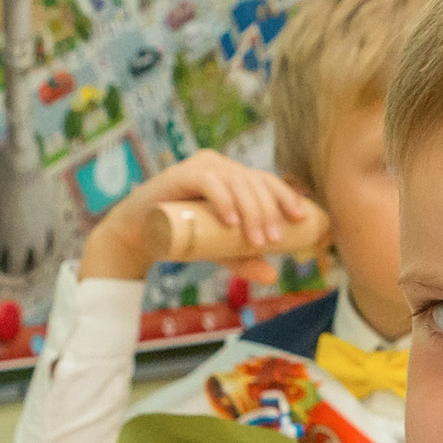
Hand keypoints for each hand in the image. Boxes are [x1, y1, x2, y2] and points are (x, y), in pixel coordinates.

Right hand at [81, 150, 314, 284]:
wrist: (141, 235)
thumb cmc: (184, 237)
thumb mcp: (220, 251)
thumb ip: (245, 260)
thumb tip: (273, 276)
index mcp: (233, 176)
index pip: (266, 180)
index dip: (285, 195)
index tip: (301, 218)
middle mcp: (219, 166)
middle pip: (254, 182)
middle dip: (268, 211)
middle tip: (272, 241)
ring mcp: (199, 167)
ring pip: (235, 182)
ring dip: (250, 211)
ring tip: (256, 240)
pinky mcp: (179, 175)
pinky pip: (207, 181)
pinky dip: (222, 200)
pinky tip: (231, 221)